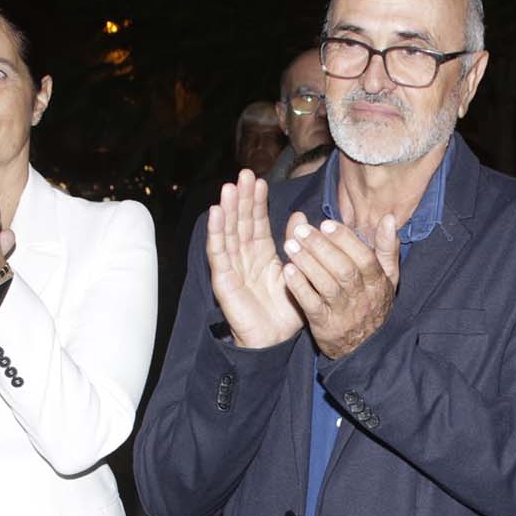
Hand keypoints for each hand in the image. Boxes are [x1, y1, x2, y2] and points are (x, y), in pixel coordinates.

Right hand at [205, 171, 303, 349]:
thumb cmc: (285, 311)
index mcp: (262, 255)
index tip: (259, 180)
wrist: (275, 342)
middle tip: (243, 173)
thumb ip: (296, 245)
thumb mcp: (297, 271)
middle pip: (241, 223)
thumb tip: (300, 217)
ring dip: (228, 210)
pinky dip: (216, 233)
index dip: (257, 202)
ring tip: (229, 187)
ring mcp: (232, 268)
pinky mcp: (223, 281)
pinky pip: (219, 254)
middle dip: (242, 198)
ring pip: (228, 233)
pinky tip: (216, 214)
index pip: (257, 223)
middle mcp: (245, 258)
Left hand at [282, 208, 399, 361]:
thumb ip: (387, 248)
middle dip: (321, 247)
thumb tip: (389, 219)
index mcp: (377, 282)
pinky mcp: (325, 325)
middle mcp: (362, 296)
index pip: (364, 258)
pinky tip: (287, 271)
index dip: (345, 240)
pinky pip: (311, 304)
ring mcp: (343, 312)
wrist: (366, 347)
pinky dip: (299, 287)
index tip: (326, 224)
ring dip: (307, 263)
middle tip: (301, 230)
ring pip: (326, 285)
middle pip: (343, 269)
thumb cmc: (373, 303)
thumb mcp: (387, 278)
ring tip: (290, 245)